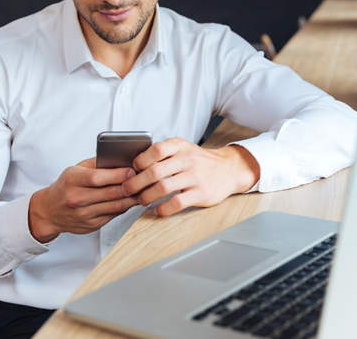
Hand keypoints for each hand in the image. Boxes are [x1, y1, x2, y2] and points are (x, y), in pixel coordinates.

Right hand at [28, 158, 140, 242]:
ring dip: (132, 198)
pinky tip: (133, 200)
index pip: (98, 177)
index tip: (133, 170)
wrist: (50, 211)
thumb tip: (120, 158)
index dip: (118, 175)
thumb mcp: (75, 169)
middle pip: (110, 193)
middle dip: (130, 186)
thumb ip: (96, 163)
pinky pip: (114, 215)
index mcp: (72, 180)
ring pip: (115, 206)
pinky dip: (126, 207)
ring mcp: (84, 214)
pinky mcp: (91, 225)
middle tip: (145, 179)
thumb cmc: (66, 186)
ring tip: (144, 189)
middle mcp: (77, 198)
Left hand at [122, 138, 259, 216]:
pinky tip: (157, 210)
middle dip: (135, 183)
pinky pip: (176, 203)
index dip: (139, 161)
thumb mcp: (183, 148)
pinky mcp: (201, 193)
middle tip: (127, 189)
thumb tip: (134, 165)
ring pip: (162, 188)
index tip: (132, 170)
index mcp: (181, 146)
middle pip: (154, 172)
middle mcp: (188, 159)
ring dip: (146, 197)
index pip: (155, 150)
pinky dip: (162, 209)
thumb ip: (163, 153)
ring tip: (141, 200)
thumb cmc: (200, 160)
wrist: (228, 169)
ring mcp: (196, 177)